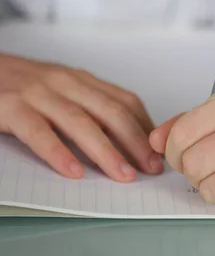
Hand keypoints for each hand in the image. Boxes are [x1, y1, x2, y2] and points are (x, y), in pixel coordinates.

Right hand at [0, 54, 163, 180]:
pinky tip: (72, 172)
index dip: (145, 127)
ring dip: (106, 151)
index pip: (124, 101)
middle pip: (110, 112)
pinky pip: (38, 131)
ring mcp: (37, 92)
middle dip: (135, 142)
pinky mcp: (10, 106)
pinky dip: (57, 152)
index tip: (159, 152)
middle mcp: (64, 82)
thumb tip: (124, 140)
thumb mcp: (58, 90)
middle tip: (151, 169)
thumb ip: (87, 108)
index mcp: (79, 80)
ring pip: (80, 122)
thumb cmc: (17, 86)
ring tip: (123, 176)